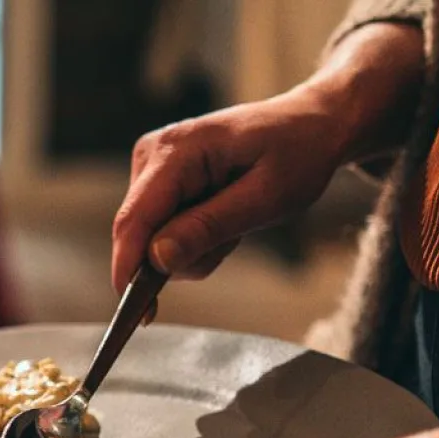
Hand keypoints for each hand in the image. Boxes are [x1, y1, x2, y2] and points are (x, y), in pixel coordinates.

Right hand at [109, 23, 424, 292]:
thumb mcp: (265, 197)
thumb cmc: (297, 153)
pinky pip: (160, 228)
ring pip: (149, 237)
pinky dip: (191, 236)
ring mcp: (151, 165)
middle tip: (233, 240)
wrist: (310, 124)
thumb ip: (209, 227)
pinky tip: (221, 215)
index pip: (134, 219)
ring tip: (234, 222)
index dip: (127, 267)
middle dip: (181, 255)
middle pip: (139, 233)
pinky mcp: (157, 179)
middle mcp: (152, 154)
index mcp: (176, 150)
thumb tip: (157, 259)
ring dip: (193, 247)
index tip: (132, 313)